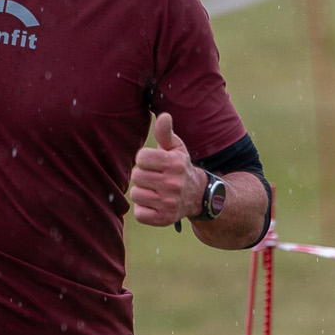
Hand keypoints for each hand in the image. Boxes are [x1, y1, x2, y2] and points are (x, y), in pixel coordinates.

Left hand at [127, 111, 204, 227]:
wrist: (199, 196)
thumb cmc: (181, 168)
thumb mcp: (177, 148)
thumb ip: (166, 133)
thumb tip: (164, 116)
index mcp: (175, 163)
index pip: (141, 157)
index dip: (145, 159)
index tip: (154, 163)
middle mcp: (173, 184)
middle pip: (137, 176)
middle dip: (143, 175)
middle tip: (155, 178)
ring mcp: (169, 203)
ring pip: (136, 194)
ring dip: (142, 192)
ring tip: (155, 190)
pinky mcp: (164, 219)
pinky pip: (139, 213)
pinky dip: (143, 209)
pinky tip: (154, 204)